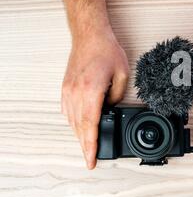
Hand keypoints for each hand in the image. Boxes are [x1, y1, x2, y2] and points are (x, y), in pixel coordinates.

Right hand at [62, 26, 128, 169]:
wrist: (89, 36)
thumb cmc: (106, 51)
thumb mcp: (123, 74)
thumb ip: (117, 96)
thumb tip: (111, 109)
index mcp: (91, 91)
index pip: (90, 125)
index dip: (91, 145)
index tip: (91, 160)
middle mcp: (77, 93)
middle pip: (80, 128)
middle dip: (85, 146)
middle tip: (91, 159)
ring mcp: (69, 91)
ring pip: (72, 121)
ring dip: (79, 135)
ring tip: (88, 147)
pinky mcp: (65, 88)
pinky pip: (67, 111)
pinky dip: (74, 122)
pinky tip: (80, 127)